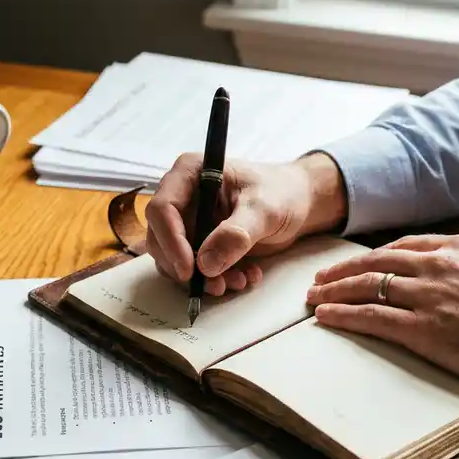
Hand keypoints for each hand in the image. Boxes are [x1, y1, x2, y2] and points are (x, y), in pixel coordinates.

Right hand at [145, 152, 345, 294]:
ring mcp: (189, 221)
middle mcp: (183, 196)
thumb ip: (237, 234)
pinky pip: (194, 269)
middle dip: (186, 267)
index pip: (162, 208)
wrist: (298, 203)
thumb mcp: (264, 209)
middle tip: (216, 285)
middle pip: (160, 238)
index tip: (190, 270)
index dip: (170, 241)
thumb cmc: (282, 192)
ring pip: (175, 259)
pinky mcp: (199, 242)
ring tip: (238, 281)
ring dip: (202, 278)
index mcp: (190, 173)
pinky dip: (215, 279)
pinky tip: (243, 276)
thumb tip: (206, 263)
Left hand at [305, 233, 458, 394]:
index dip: (371, 256)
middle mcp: (438, 266)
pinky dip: (343, 316)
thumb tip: (449, 272)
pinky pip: (371, 318)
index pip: (401, 246)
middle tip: (319, 280)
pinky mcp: (422, 329)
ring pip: (366, 287)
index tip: (354, 264)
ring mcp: (427, 297)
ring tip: (313, 298)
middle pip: (375, 263)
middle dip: (342, 271)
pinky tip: (325, 317)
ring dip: (334, 292)